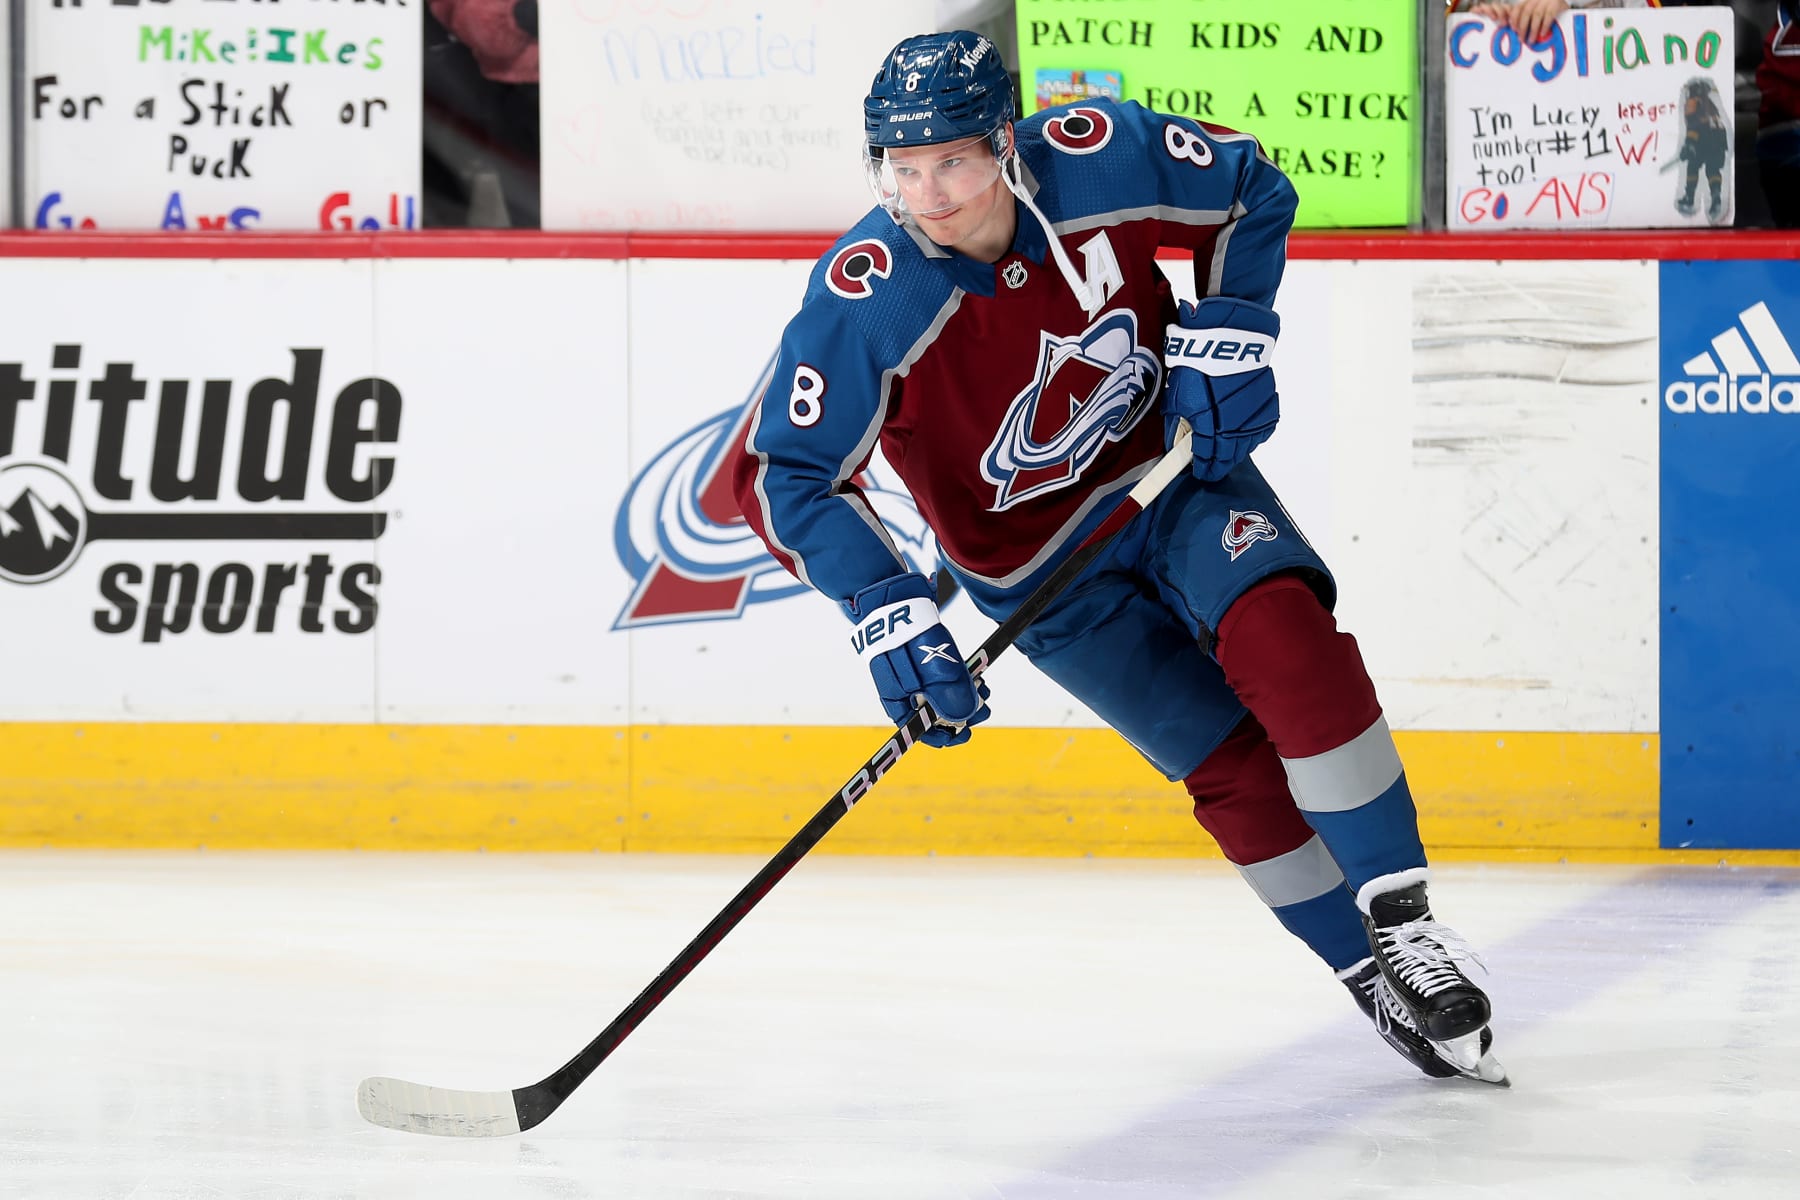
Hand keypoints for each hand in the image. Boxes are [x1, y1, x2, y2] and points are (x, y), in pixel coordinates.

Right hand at [845, 573, 989, 747]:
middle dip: (961, 714)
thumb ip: (948, 694)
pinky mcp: (919, 660)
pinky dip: (958, 680)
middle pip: (932, 715)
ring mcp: (910, 676)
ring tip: (985, 689)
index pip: (917, 731)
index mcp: (896, 700)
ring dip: (963, 696)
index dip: (942, 737)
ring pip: (939, 695)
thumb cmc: (907, 634)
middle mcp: (901, 692)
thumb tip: (964, 718)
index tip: (965, 734)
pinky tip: (976, 677)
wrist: (895, 598)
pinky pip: (940, 677)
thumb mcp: (932, 667)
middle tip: (984, 709)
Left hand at [1161, 296, 1280, 481]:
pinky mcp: (1269, 406)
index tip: (1200, 472)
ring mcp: (1254, 418)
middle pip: (1229, 457)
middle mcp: (1234, 427)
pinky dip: (1253, 435)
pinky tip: (1245, 434)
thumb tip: (1176, 439)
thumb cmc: (1198, 362)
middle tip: (1213, 466)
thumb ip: (1178, 421)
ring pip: (1247, 446)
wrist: (1229, 337)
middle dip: (1220, 464)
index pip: (1208, 459)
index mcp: (1209, 427)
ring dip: (1237, 451)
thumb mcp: (1177, 394)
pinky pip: (1263, 430)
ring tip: (1228, 451)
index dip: (1204, 469)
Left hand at [1471, 0, 1565, 43]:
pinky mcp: (1557, 3)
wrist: (1564, 1)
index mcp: (1529, 0)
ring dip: (1533, 29)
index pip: (1518, 8)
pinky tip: (1542, 34)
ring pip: (1536, 15)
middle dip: (1523, 27)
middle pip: (1526, 12)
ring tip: (1531, 40)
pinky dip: (1544, 26)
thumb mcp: (1536, 9)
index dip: (1514, 19)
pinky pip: (1549, 15)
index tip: (1513, 30)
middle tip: (1521, 39)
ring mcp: (1547, 0)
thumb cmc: (1548, 9)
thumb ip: (1527, 17)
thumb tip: (1516, 31)